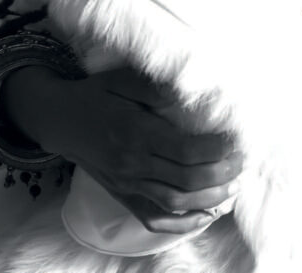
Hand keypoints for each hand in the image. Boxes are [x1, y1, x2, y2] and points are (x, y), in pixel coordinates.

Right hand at [4, 65, 241, 233]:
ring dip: (210, 198)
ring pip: (176, 203)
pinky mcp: (123, 196)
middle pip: (185, 180)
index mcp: (134, 132)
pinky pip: (155, 218)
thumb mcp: (121, 79)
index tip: (236, 140)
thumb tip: (187, 94)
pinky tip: (206, 213)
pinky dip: (183, 222)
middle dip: (221, 174)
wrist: (59, 120)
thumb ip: (153, 87)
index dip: (216, 149)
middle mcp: (132, 164)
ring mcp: (127, 185)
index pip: (184, 150)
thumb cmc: (95, 95)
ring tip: (234, 185)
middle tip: (243, 162)